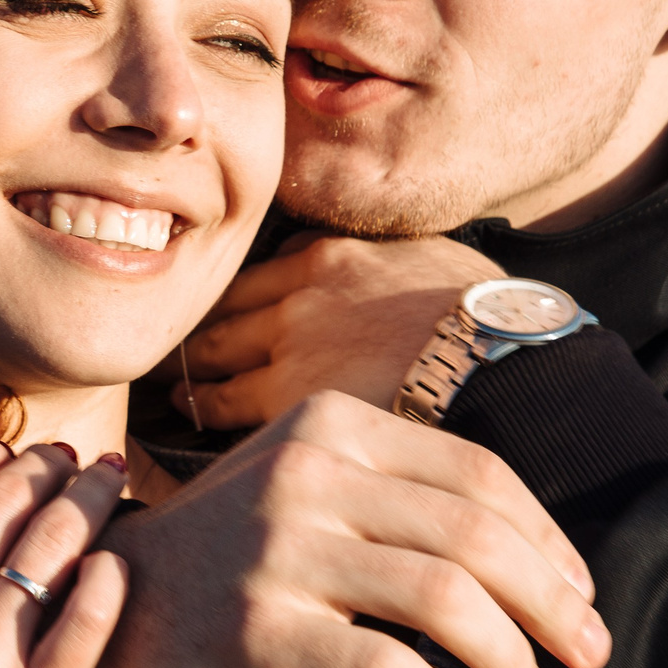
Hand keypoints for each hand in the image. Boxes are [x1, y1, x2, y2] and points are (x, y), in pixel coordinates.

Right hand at [89, 391, 606, 667]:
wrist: (103, 598)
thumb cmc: (227, 554)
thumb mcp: (303, 485)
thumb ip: (393, 494)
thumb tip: (533, 558)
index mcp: (331, 425)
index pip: (478, 475)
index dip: (548, 541)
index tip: (581, 596)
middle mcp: (308, 473)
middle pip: (476, 535)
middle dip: (553, 604)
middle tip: (588, 654)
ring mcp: (280, 548)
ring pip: (445, 599)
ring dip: (511, 660)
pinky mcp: (258, 626)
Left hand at [173, 232, 504, 425]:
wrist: (499, 360)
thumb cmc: (489, 320)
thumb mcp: (440, 263)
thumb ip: (400, 264)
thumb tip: (409, 273)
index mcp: (337, 255)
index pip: (268, 269)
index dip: (242, 294)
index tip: (223, 307)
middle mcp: (302, 289)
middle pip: (229, 304)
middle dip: (198, 322)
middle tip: (173, 341)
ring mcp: (290, 338)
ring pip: (215, 350)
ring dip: (190, 366)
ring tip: (169, 381)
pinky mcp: (288, 392)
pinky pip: (225, 403)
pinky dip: (202, 407)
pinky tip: (188, 413)